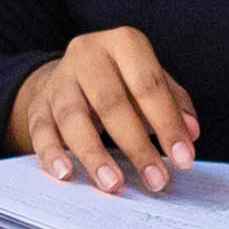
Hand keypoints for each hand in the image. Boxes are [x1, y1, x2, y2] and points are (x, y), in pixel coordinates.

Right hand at [9, 27, 195, 193]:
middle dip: (136, 146)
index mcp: (123, 43)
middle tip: (156, 180)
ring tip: (113, 185)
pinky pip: (42, 131)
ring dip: (95, 155)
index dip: (167, 123)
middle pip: (111, 102)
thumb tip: (190, 134)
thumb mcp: (151, 81)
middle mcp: (87, 55)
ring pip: (73, 118)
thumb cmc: (122, 81)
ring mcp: (59, 80)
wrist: (70, 73)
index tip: (183, 158)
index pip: (147, 84)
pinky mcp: (38, 105)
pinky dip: (52, 154)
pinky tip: (66, 174)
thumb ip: (174, 104)